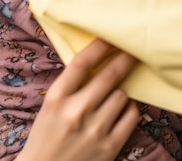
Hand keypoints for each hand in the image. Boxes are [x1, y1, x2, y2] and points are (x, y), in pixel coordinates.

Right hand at [17, 39, 139, 160]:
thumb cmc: (47, 137)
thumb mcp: (50, 107)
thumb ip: (71, 84)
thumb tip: (99, 55)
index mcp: (56, 98)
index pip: (83, 62)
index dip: (101, 45)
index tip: (112, 35)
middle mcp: (76, 111)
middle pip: (110, 75)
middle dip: (125, 58)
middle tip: (134, 49)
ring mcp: (95, 130)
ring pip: (122, 95)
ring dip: (119, 93)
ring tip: (111, 98)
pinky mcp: (110, 146)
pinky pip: (132, 115)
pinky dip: (128, 110)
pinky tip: (120, 112)